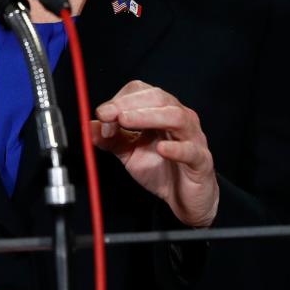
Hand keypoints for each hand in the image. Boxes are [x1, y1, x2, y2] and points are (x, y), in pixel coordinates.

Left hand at [91, 80, 218, 227]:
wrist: (184, 198)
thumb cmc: (161, 168)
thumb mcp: (128, 152)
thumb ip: (110, 139)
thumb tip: (88, 127)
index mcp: (160, 111)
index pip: (142, 91)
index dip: (120, 100)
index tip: (102, 115)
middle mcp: (179, 117)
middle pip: (158, 97)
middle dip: (130, 104)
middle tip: (109, 115)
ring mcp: (192, 137)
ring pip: (176, 116)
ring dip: (148, 116)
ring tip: (126, 121)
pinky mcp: (201, 160)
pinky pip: (190, 150)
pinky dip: (176, 147)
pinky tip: (161, 148)